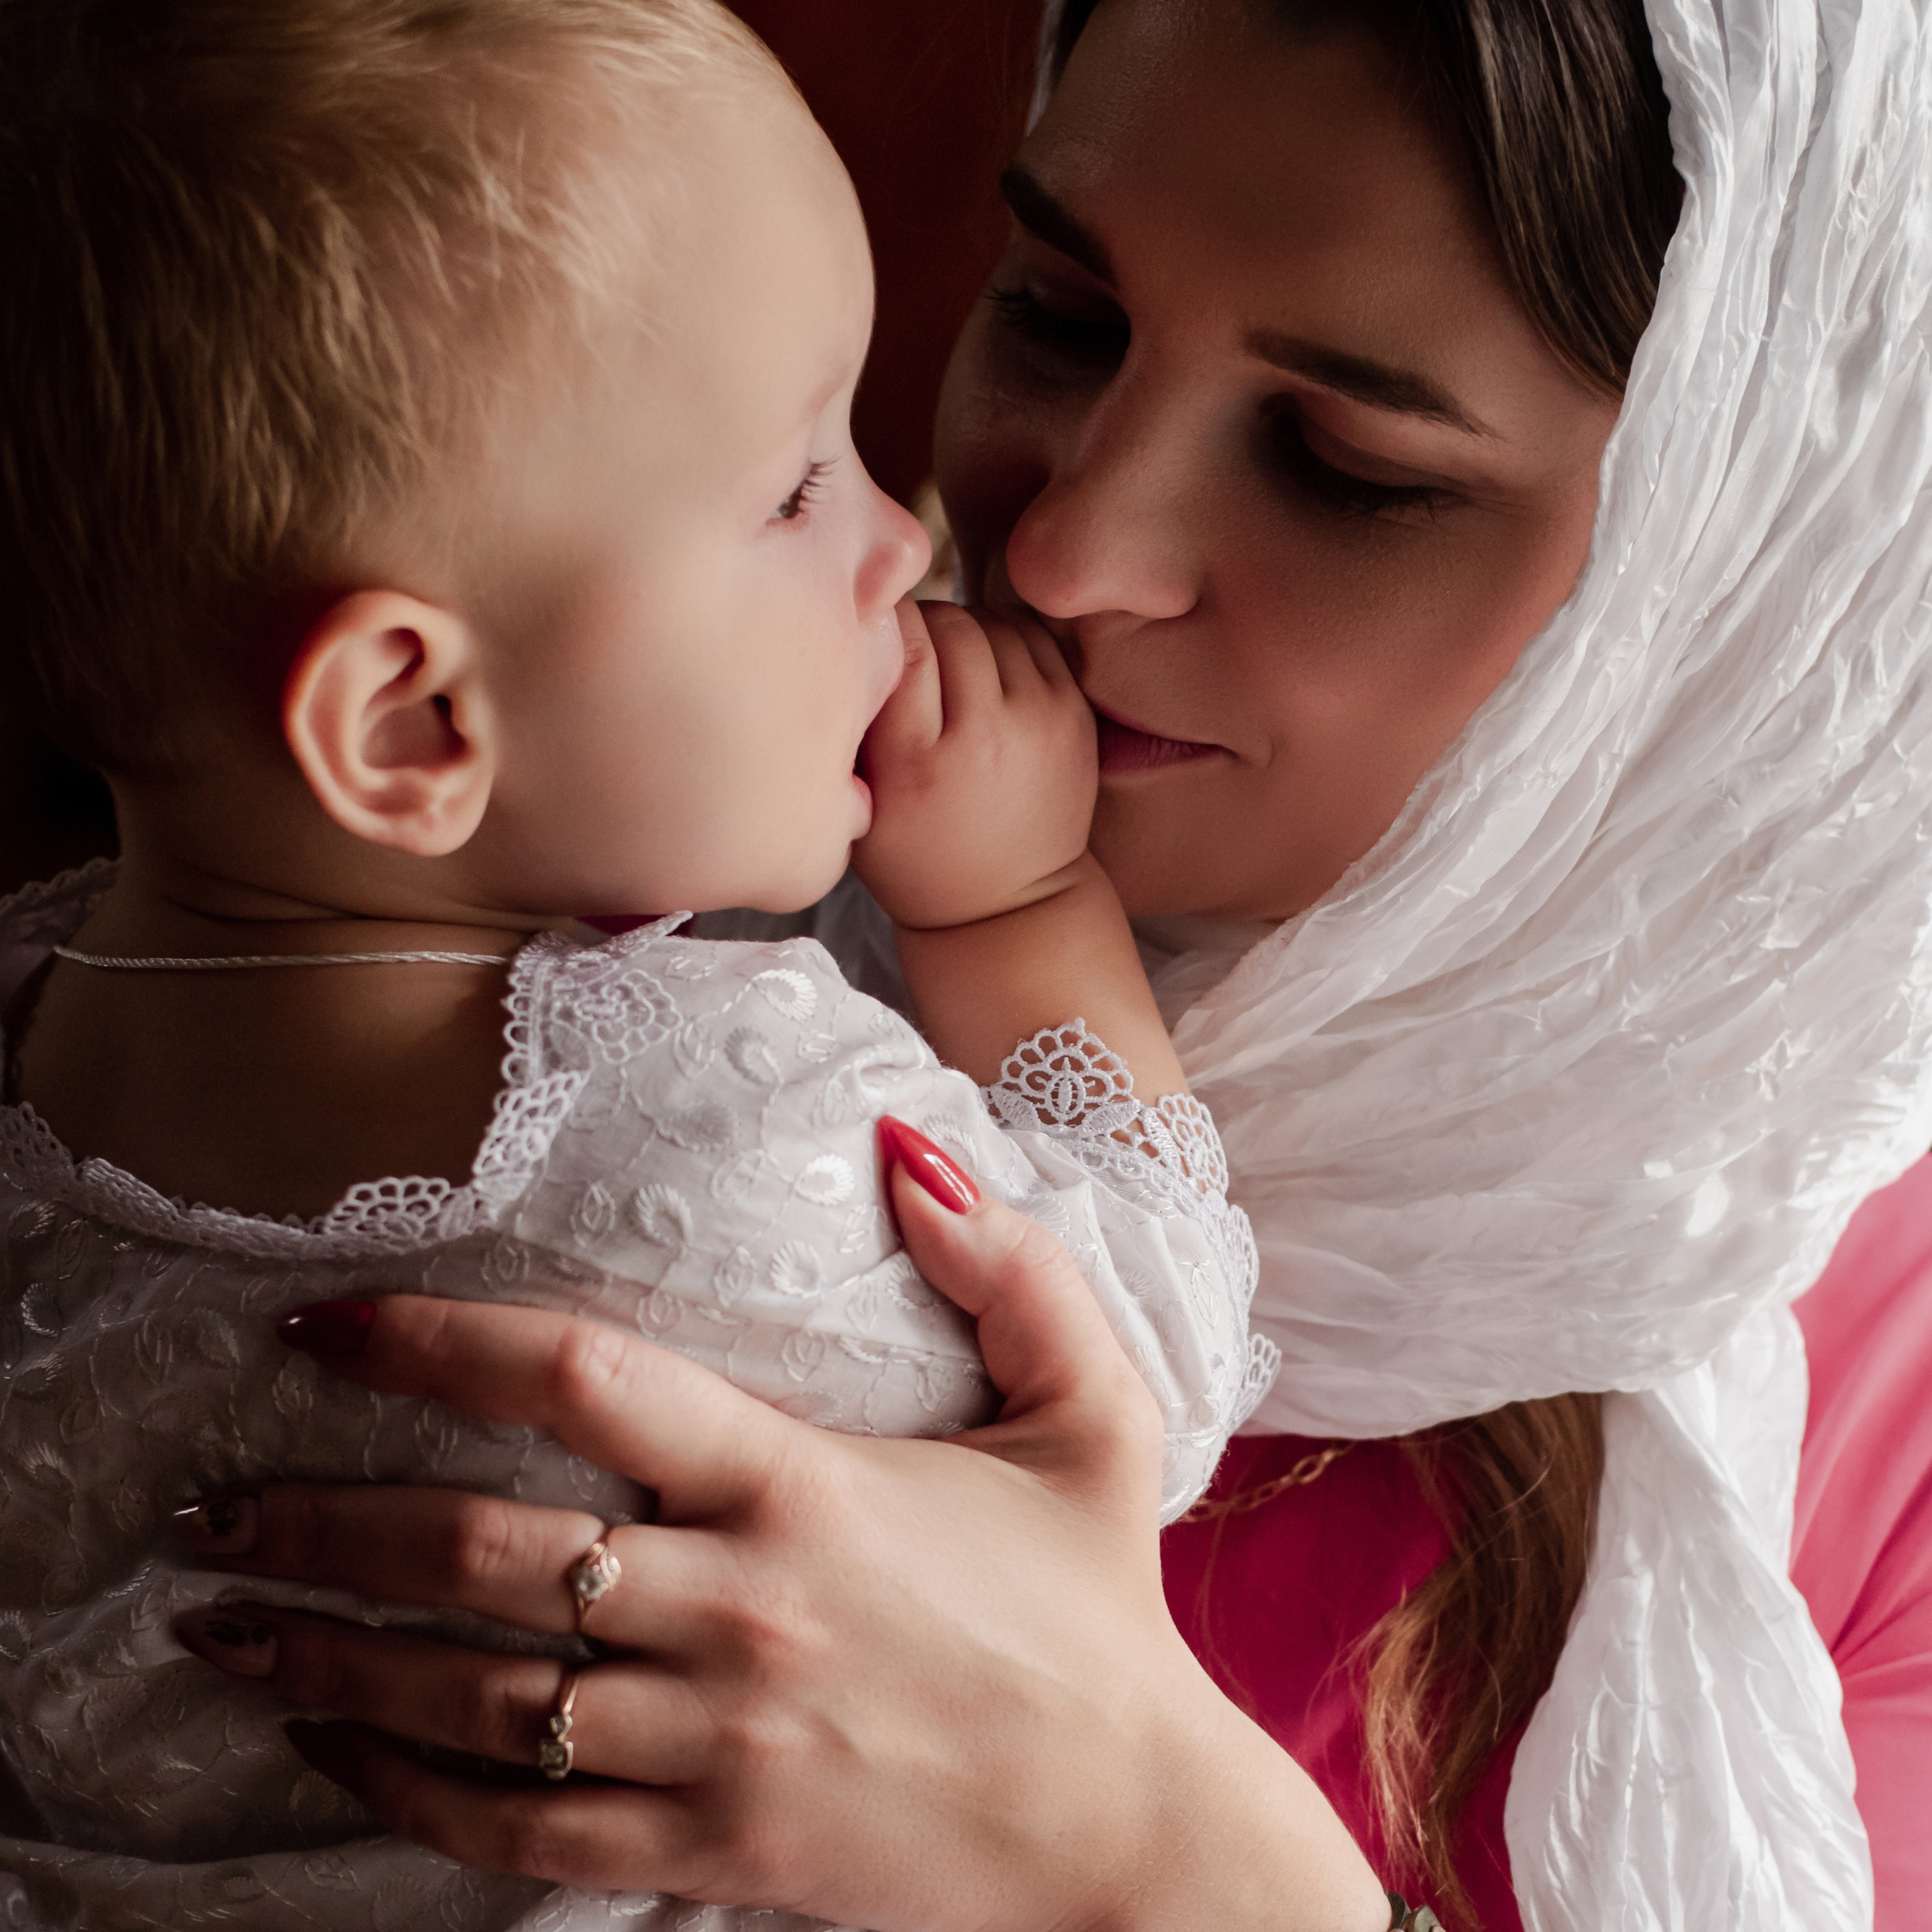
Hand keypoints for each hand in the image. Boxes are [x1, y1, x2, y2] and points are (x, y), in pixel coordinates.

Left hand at [172, 1131, 1386, 1931]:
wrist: (1129, 1829)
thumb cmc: (1098, 1608)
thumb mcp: (1094, 1412)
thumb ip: (1012, 1267)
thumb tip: (899, 1149)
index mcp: (807, 1484)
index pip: (583, 1381)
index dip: (436, 1340)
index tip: (324, 1326)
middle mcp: (736, 1606)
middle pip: (477, 1551)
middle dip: (318, 1519)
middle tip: (206, 1501)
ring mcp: (712, 1738)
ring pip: (466, 1694)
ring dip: (322, 1651)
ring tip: (216, 1615)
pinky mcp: (710, 1844)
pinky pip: (513, 1823)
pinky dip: (399, 1786)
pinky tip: (326, 1745)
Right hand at [853, 600, 1097, 930]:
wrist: (1009, 905)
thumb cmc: (915, 855)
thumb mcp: (860, 806)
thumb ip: (855, 725)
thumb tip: (860, 631)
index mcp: (920, 762)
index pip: (906, 641)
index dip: (885, 622)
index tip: (875, 636)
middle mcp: (987, 736)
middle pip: (953, 622)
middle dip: (923, 623)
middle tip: (909, 649)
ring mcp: (1040, 723)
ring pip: (995, 624)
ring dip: (965, 629)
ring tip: (946, 663)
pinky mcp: (1074, 717)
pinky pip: (1034, 640)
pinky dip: (1004, 639)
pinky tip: (984, 669)